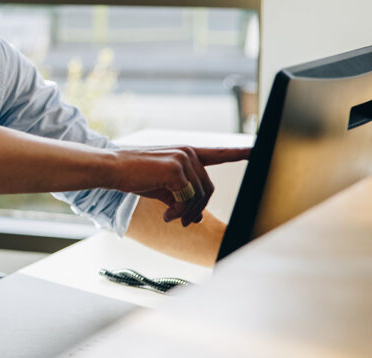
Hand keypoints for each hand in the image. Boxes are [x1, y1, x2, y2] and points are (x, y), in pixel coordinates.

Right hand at [112, 146, 250, 226]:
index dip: (241, 153)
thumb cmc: (135, 176)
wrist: (112, 168)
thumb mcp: (162, 188)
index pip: (220, 153)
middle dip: (196, 209)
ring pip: (199, 196)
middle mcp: (188, 152)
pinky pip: (187, 199)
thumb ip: (182, 199)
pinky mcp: (176, 169)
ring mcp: (183, 159)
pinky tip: (165, 215)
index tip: (258, 150)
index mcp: (187, 153)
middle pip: (208, 189)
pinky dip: (178, 212)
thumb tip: (196, 219)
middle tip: (182, 221)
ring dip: (185, 213)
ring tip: (169, 217)